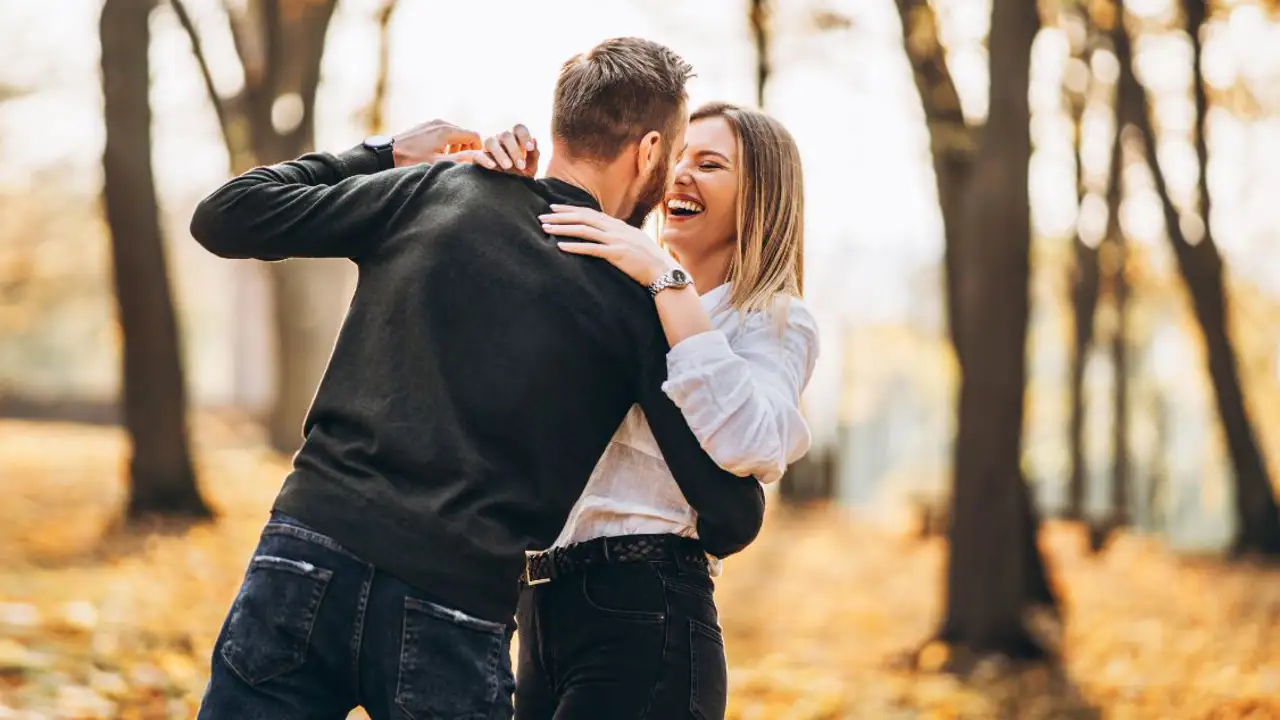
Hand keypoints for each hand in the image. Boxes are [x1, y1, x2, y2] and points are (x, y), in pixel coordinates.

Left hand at [391, 118, 485, 167]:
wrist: (387, 153)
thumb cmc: (412, 161)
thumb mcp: (439, 164)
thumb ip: (463, 160)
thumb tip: (484, 159)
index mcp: (447, 131)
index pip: (475, 135)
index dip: (479, 150)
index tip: (474, 162)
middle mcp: (442, 122)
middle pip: (466, 134)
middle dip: (468, 148)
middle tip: (459, 163)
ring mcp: (433, 122)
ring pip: (456, 133)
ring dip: (457, 146)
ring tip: (447, 160)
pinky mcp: (427, 125)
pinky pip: (445, 132)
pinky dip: (447, 143)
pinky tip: (437, 154)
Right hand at [480, 124, 539, 176]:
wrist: (508, 192)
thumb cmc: (520, 176)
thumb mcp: (531, 168)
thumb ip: (534, 155)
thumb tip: (534, 140)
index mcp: (515, 139)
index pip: (519, 128)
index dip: (524, 136)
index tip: (530, 148)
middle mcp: (501, 140)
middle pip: (506, 135)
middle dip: (515, 150)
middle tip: (521, 166)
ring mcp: (489, 148)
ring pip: (491, 141)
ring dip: (500, 153)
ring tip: (508, 166)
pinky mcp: (478, 158)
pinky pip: (478, 154)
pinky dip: (485, 159)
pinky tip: (492, 166)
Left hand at [540, 204, 676, 286]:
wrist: (663, 270)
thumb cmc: (647, 259)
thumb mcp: (631, 241)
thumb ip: (616, 236)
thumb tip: (602, 235)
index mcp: (617, 225)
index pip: (589, 212)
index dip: (570, 209)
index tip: (554, 208)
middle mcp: (615, 228)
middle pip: (583, 217)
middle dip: (561, 216)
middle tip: (542, 217)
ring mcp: (616, 240)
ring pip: (584, 230)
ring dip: (563, 229)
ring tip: (546, 229)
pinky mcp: (616, 254)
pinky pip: (592, 249)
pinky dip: (575, 246)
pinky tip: (561, 246)